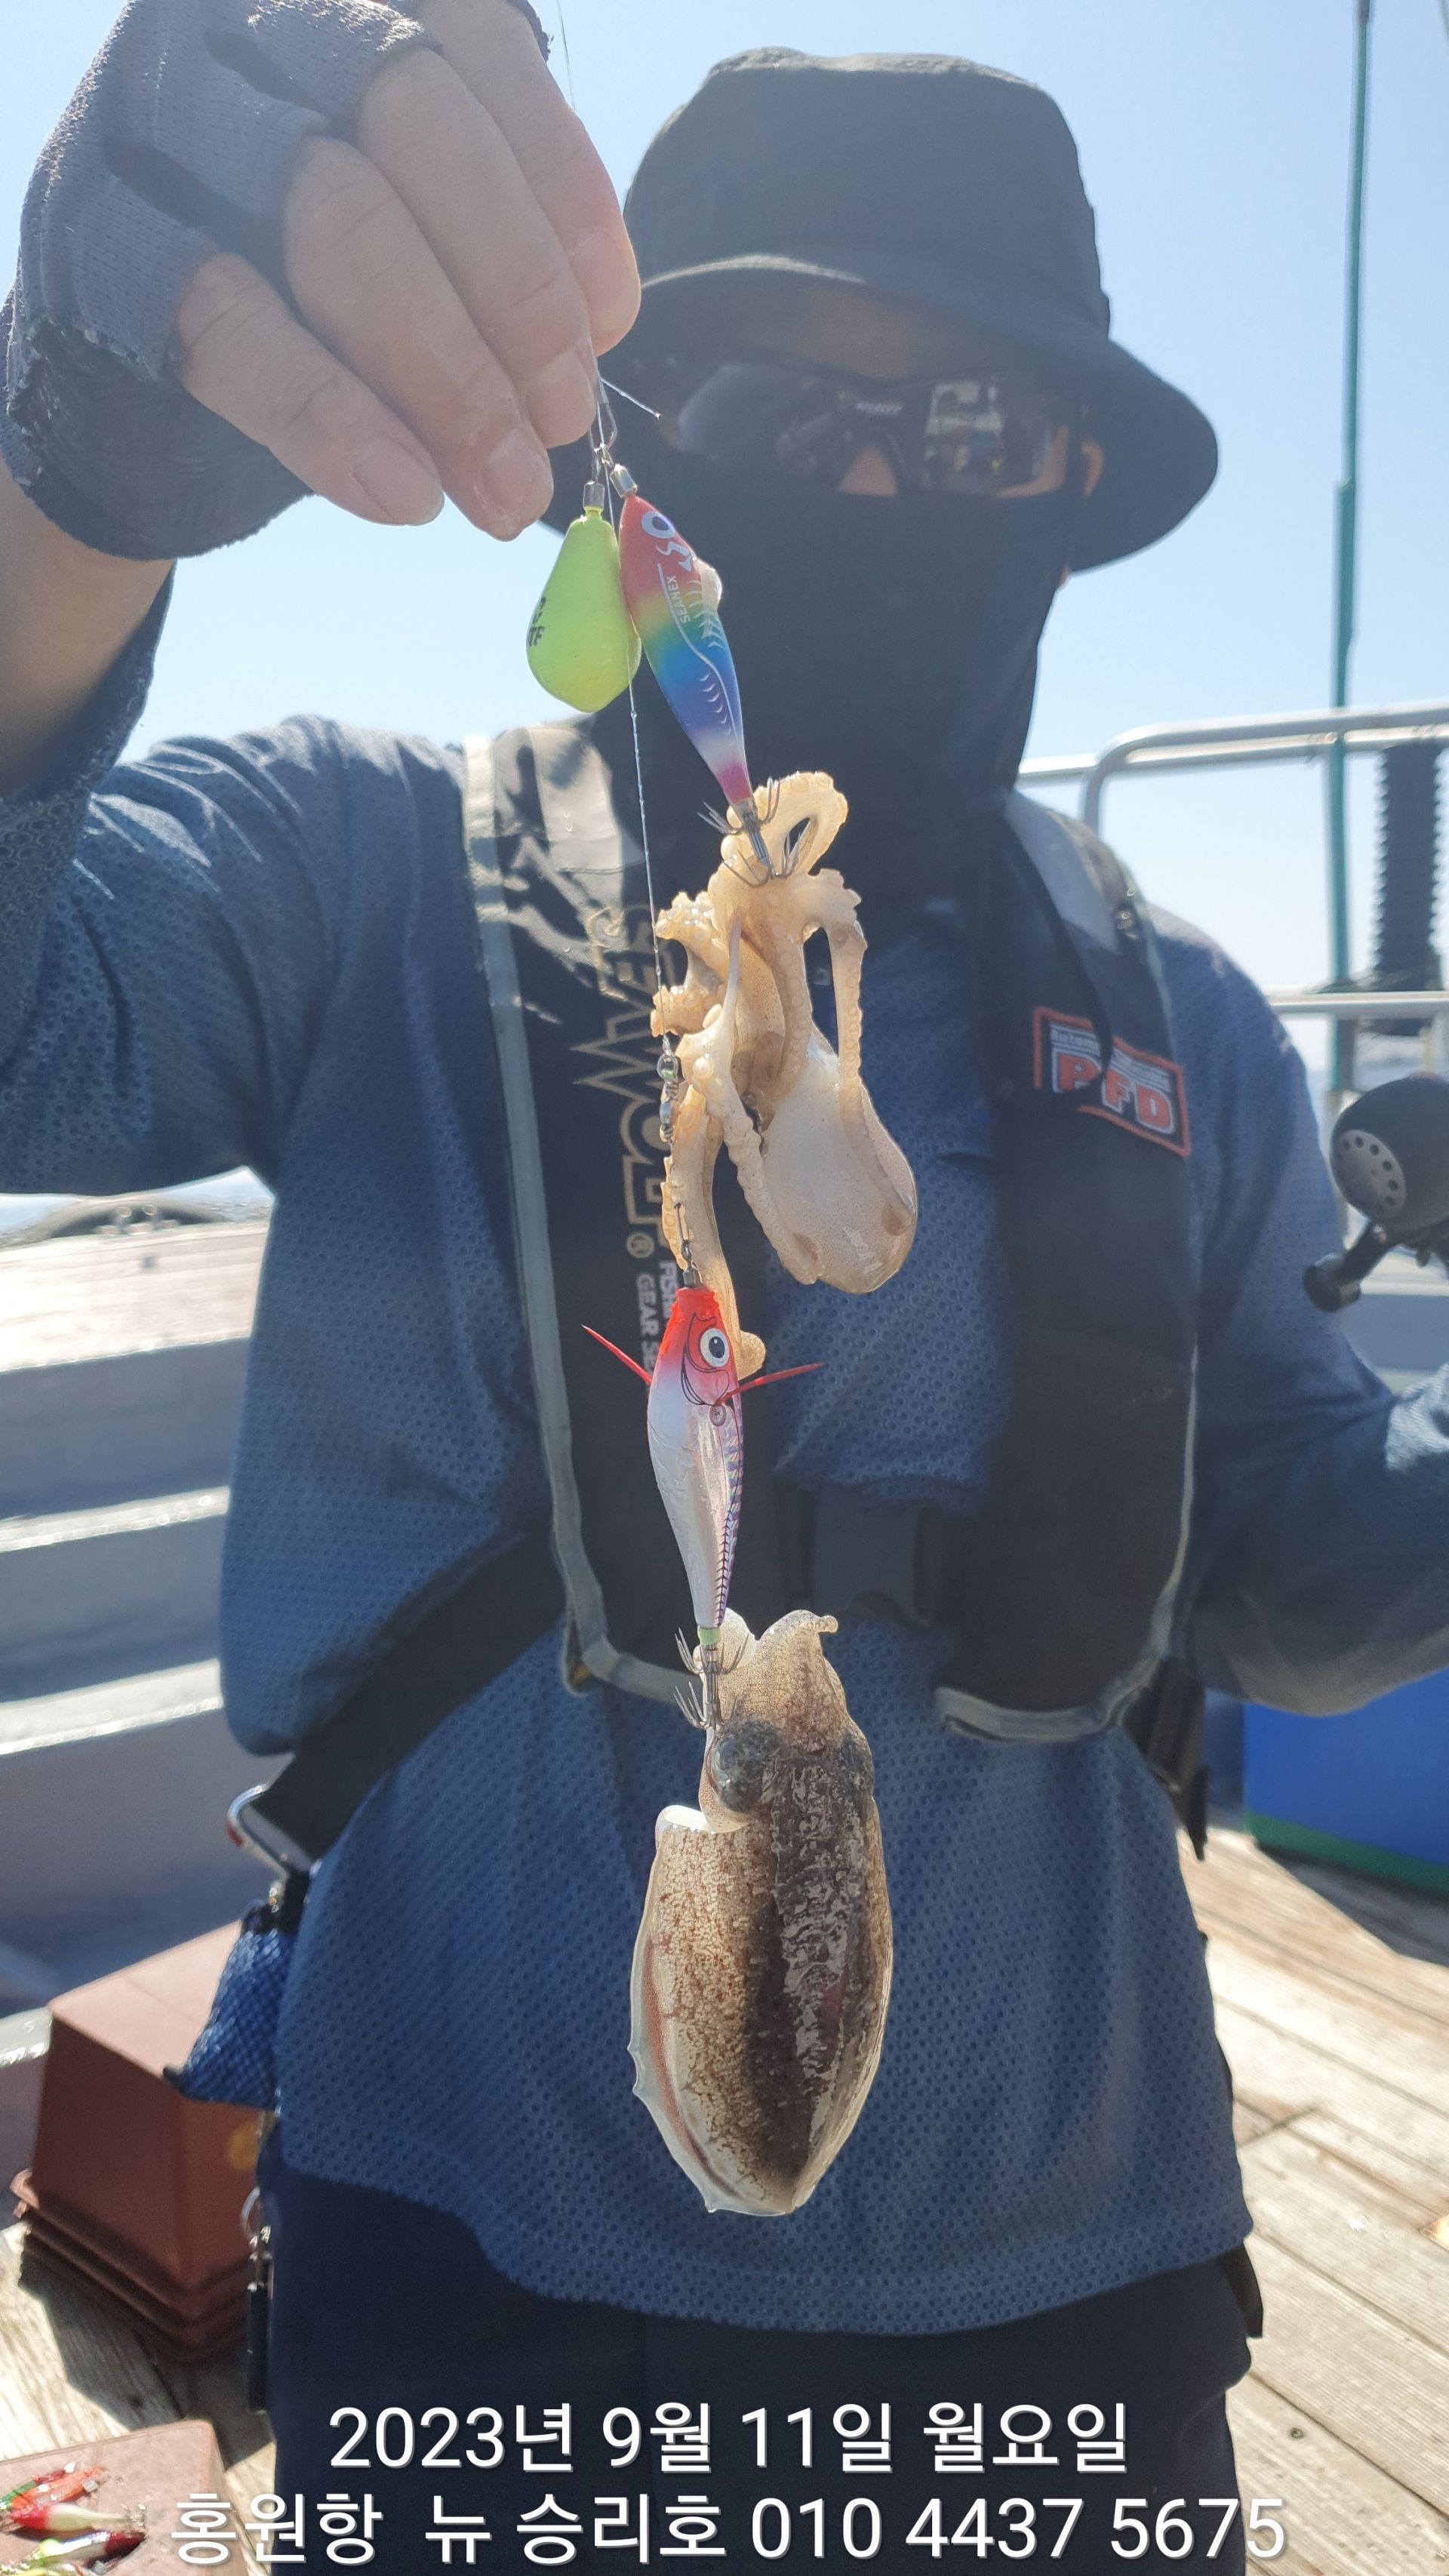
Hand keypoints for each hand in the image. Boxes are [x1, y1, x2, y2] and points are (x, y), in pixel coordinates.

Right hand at [174, 0, 638, 538]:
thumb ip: (490, 251)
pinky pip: (234, 325)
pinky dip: (333, 419)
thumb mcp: (407, 240)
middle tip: (561, 420)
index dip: (558, 184)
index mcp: (347, 0)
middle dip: (512, 286)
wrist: (128, 372)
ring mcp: (161, 122)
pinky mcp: (104, 244)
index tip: (608, 321)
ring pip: (337, 216)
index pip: (477, 46)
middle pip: (412, 119)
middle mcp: (246, 27)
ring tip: (504, 487)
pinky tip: (405, 492)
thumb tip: (595, 332)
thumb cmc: (296, 291)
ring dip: (448, 369)